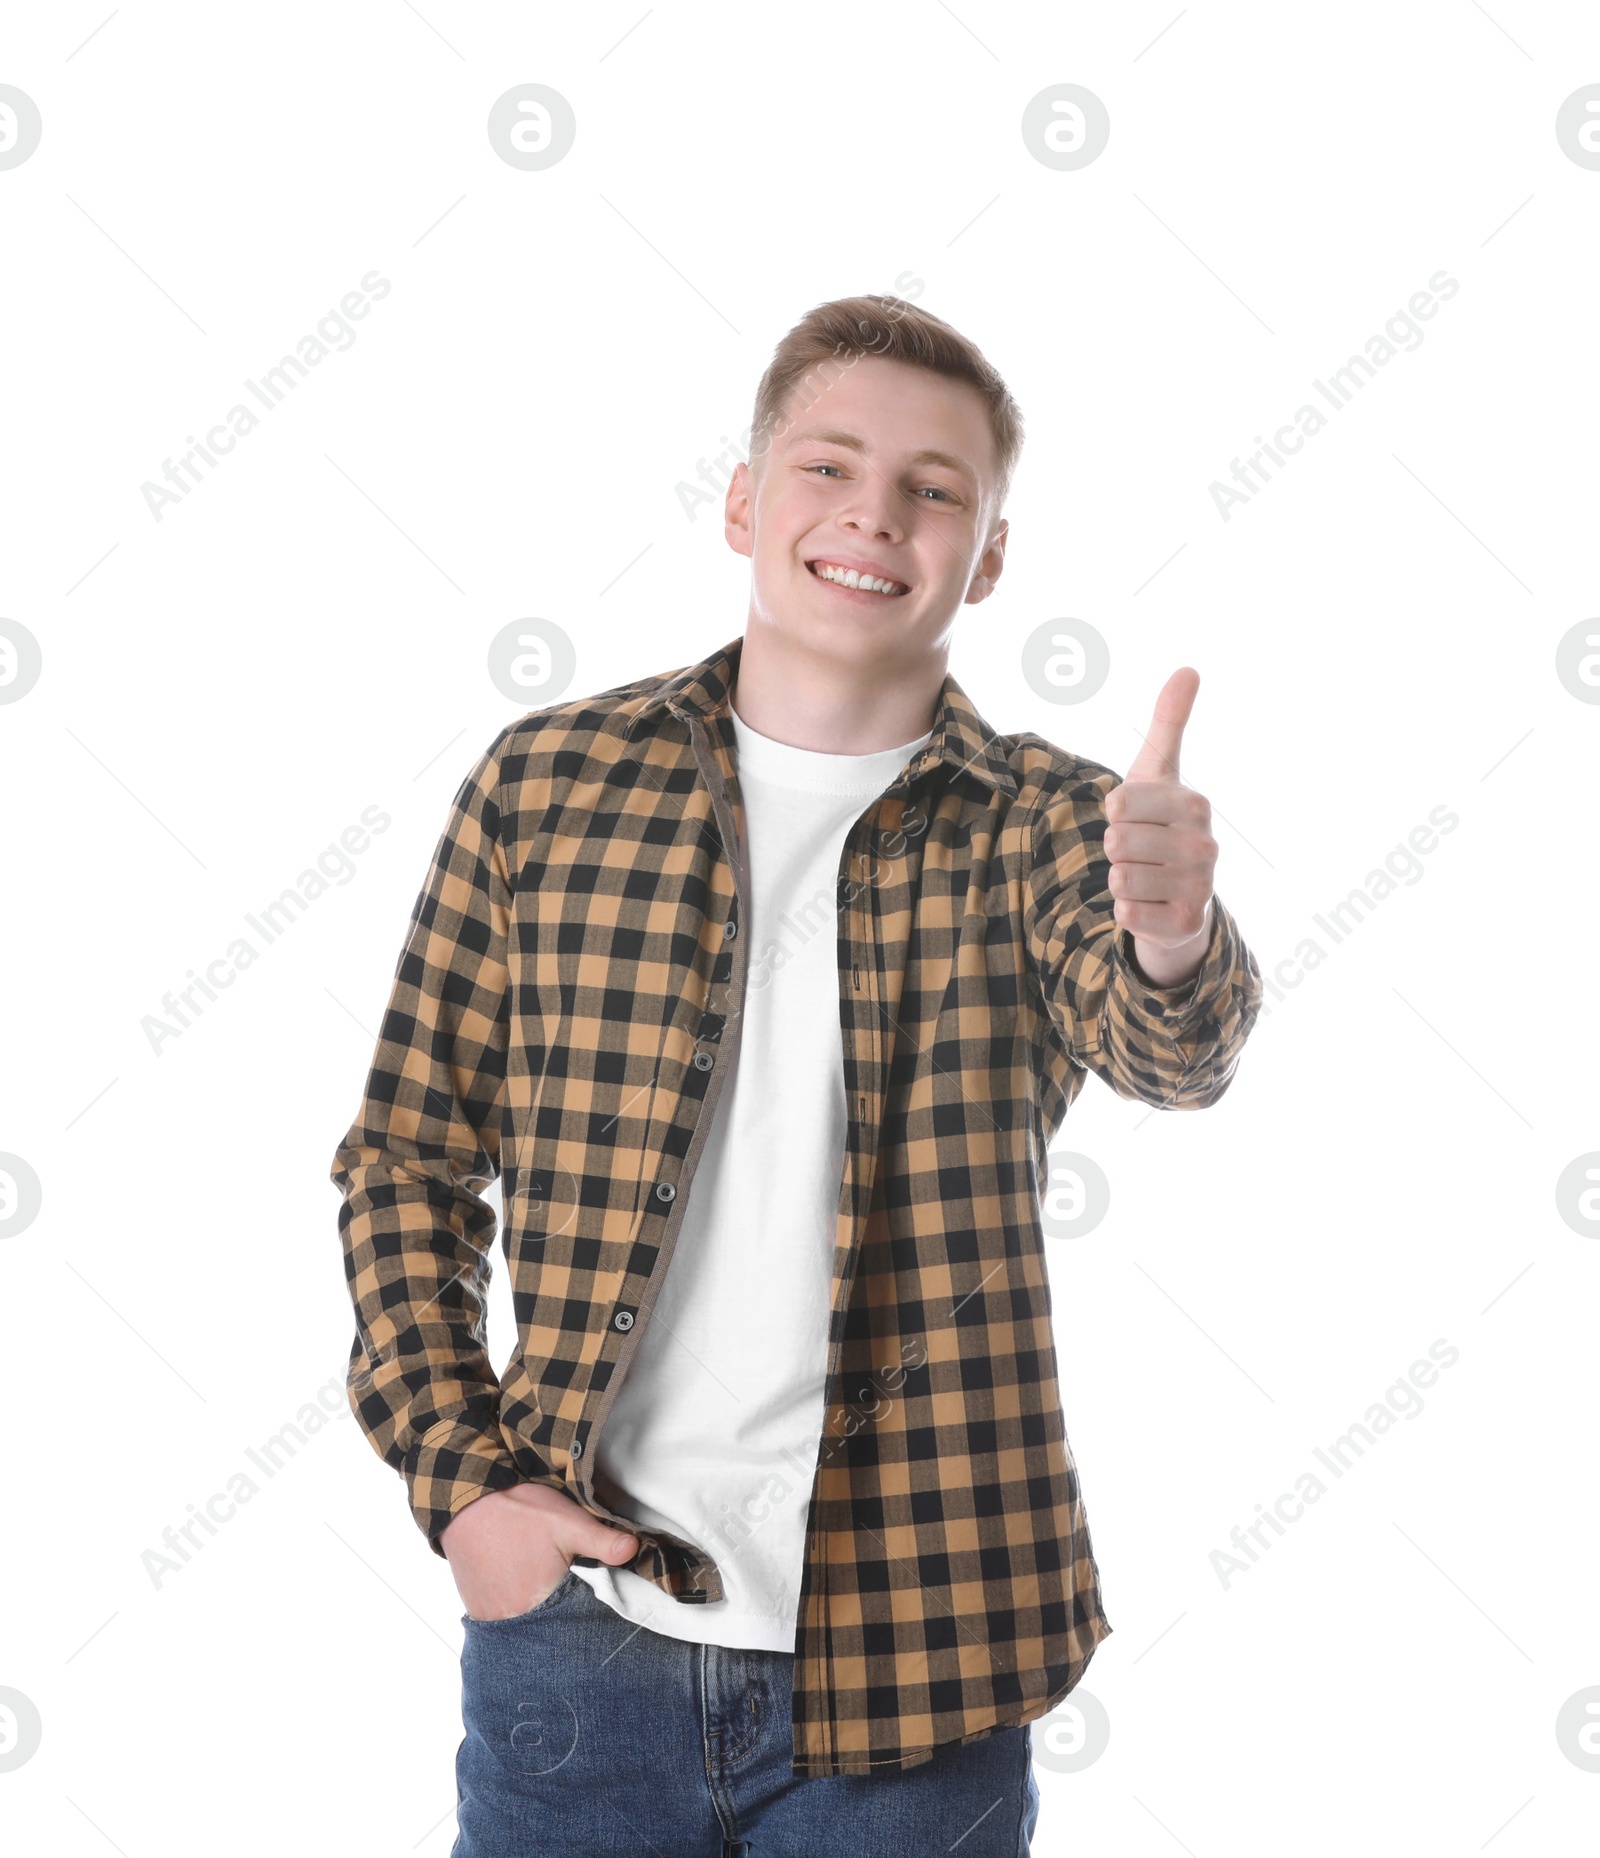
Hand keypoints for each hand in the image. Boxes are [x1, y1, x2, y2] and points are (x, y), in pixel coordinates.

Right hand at [440, 1482, 638, 1620]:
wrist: (465, 1503)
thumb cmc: (517, 1511)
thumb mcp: (567, 1521)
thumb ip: (603, 1540)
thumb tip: (636, 1550)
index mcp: (541, 1604)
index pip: (576, 1627)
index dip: (590, 1619)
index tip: (597, 1609)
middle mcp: (513, 1623)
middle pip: (550, 1634)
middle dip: (566, 1624)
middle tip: (573, 1604)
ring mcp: (491, 1621)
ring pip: (527, 1631)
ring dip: (541, 1621)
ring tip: (549, 1599)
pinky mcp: (477, 1612)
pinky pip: (505, 1626)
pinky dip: (519, 1616)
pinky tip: (527, 1596)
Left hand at [1104, 667, 1217, 989]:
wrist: (1181, 897)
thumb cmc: (1160, 825)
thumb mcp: (1159, 772)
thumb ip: (1169, 722)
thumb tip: (1188, 668)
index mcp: (1195, 804)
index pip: (1118, 804)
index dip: (1115, 814)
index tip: (1136, 818)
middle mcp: (1205, 845)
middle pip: (1116, 842)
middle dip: (1116, 848)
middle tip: (1140, 851)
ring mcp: (1200, 888)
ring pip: (1118, 877)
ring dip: (1120, 879)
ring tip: (1145, 876)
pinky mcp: (1184, 925)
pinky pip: (1125, 913)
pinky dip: (1126, 910)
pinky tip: (1148, 904)